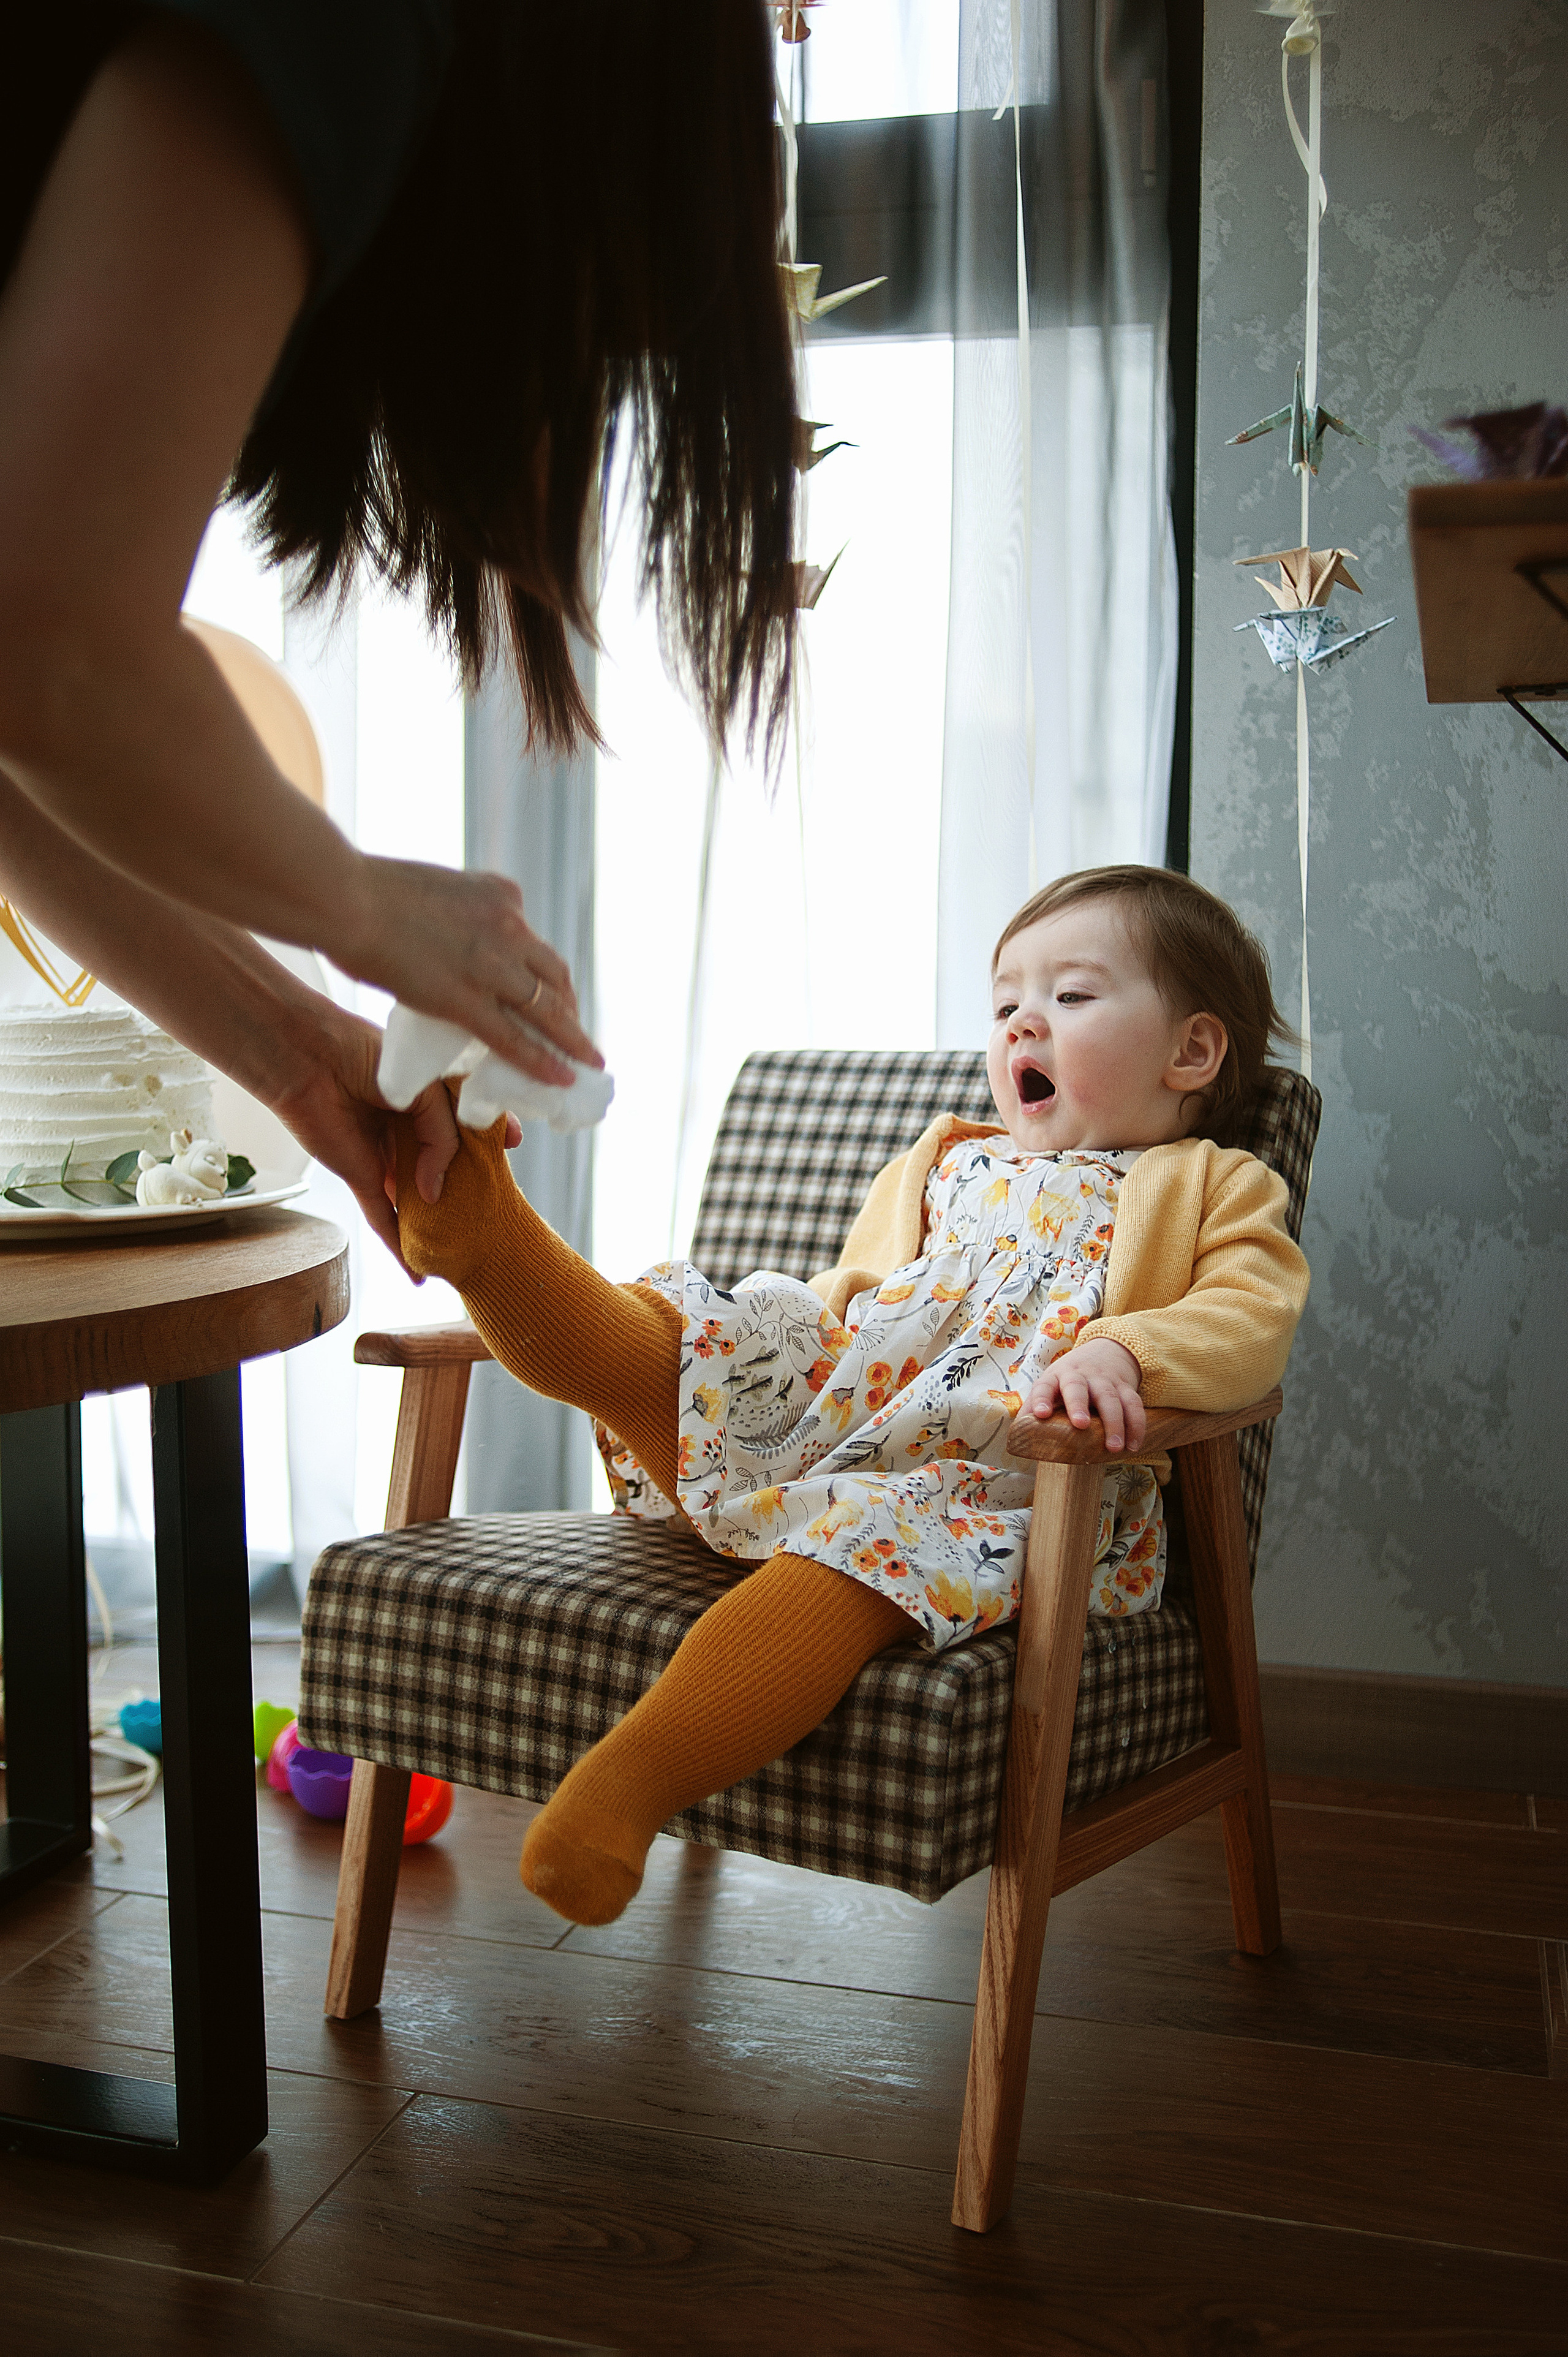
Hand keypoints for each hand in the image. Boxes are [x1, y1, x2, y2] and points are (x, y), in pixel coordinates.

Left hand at [268, 1007, 519, 1271]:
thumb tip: (435, 1192)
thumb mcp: (427, 1090)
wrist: (308, 1058)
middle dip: (468, 1186)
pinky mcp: (362, 1178)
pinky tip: (415, 1274)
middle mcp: (410, 1131)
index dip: (493, 1135)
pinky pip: (384, 1219)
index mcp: (428, 1099)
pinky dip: (398, 1247)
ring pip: (418, 1197)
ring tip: (464, 1244)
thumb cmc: (366, 1056)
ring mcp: (387, 1158)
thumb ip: (444, 1138)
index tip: (513, 1144)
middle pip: (445, 1166)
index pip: (469, 1124)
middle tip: (494, 1205)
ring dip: (436, 1219)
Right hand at [340, 858, 602, 1088]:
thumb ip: (457, 913)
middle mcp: (507, 925)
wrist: (341, 895)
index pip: (532, 939)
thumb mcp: (434, 889)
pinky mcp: (465, 998)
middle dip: (568, 1007)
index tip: (550, 993)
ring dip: (571, 1039)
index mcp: (498, 894)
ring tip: (587, 1061)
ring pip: (546, 1009)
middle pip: (554, 974)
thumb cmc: (365, 891)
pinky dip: (542, 1061)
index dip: (543, 972)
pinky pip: (514, 1037)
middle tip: (576, 1034)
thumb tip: (453, 935)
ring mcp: (491, 963)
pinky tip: (561, 1077)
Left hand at [1025, 1340, 1145, 1452]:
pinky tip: (1134, 1445)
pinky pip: (1134, 1405)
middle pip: (1078, 1387)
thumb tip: (1015, 1436)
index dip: (1040, 1399)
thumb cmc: (1070, 1379)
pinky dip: (1136, 1425)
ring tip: (1113, 1447)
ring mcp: (1104, 1381)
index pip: (1044, 1386)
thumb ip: (1034, 1407)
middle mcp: (1080, 1376)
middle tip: (1080, 1424)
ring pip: (1110, 1398)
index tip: (1040, 1414)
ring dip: (1114, 1423)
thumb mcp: (1051, 1385)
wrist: (1105, 1352)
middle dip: (1078, 1405)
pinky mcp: (1126, 1388)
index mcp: (1056, 1377)